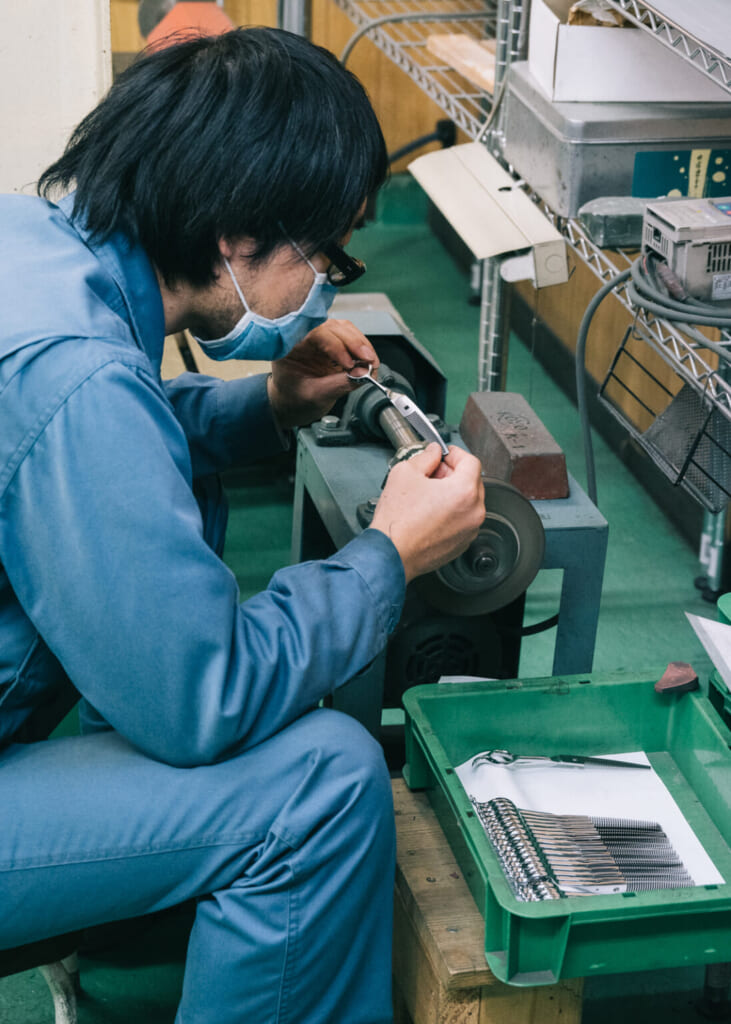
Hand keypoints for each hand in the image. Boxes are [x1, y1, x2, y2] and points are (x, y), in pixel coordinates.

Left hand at [268, 319, 378, 429]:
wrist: (292, 405)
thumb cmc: (294, 400)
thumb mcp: (315, 396)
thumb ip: (338, 384)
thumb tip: (362, 373)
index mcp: (291, 345)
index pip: (317, 334)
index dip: (337, 347)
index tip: (350, 364)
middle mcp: (306, 336)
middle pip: (335, 328)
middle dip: (355, 344)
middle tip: (369, 361)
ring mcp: (320, 338)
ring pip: (346, 331)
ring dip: (362, 346)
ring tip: (371, 364)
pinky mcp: (333, 345)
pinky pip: (351, 340)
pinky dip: (362, 351)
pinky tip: (367, 364)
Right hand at [370, 444, 484, 583]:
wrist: (391, 554)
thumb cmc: (397, 521)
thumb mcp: (406, 473)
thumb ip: (426, 457)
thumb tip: (434, 453)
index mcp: (464, 492)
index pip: (471, 462)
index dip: (455, 454)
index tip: (445, 454)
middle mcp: (474, 512)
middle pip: (472, 481)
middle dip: (454, 473)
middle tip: (433, 473)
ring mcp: (470, 530)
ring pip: (469, 502)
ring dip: (453, 493)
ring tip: (428, 495)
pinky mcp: (462, 543)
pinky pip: (463, 520)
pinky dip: (452, 513)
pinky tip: (430, 512)